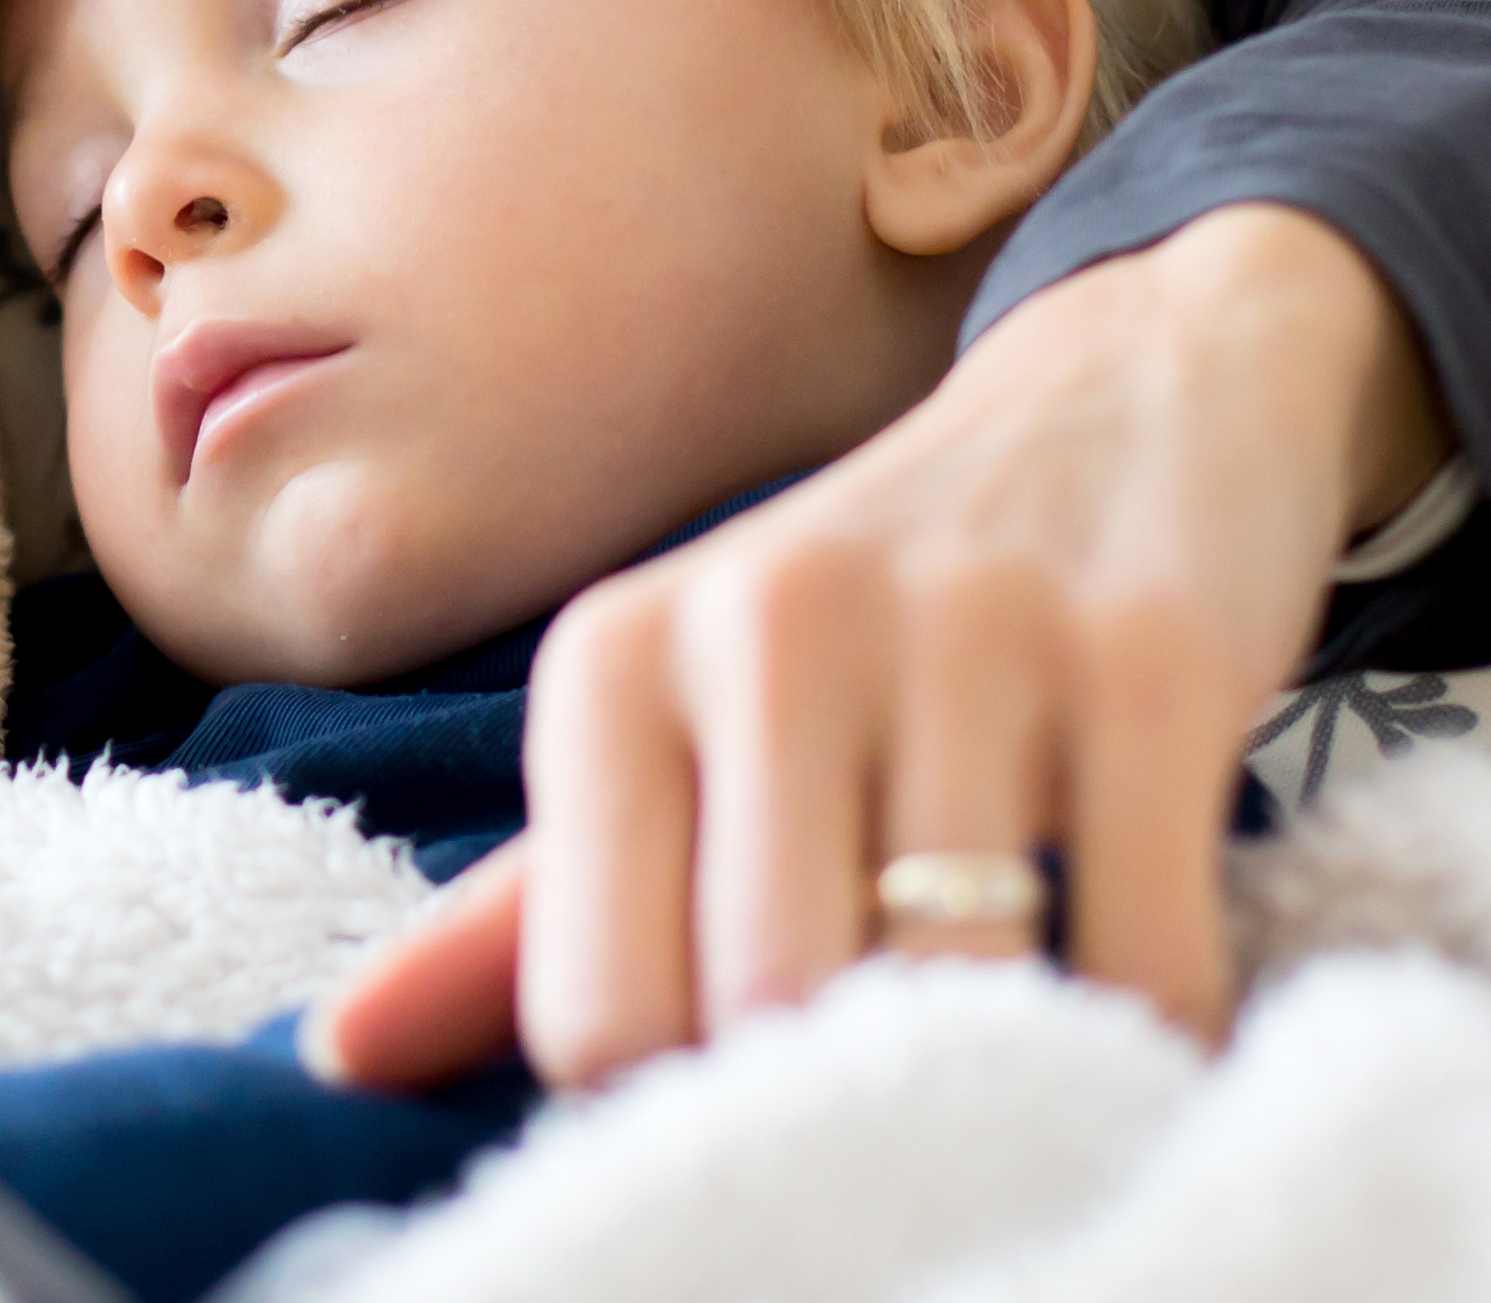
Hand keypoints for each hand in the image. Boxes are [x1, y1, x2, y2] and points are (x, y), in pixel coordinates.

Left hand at [308, 204, 1451, 1092]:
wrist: (1123, 397)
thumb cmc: (862, 615)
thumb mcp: (674, 721)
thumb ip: (523, 903)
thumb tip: (340, 1055)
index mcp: (614, 661)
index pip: (598, 1008)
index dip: (683, 1092)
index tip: (750, 1071)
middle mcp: (766, 624)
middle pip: (770, 1002)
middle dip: (842, 1079)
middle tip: (895, 1070)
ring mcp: (965, 628)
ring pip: (955, 981)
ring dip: (1000, 1056)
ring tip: (1014, 1032)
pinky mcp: (1149, 656)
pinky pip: (1142, 950)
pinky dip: (1150, 1022)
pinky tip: (1136, 991)